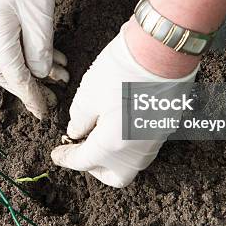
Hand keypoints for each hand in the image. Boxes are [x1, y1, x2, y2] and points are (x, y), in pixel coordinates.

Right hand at [0, 0, 68, 118]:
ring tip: (62, 76)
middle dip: (29, 88)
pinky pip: (16, 40)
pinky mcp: (3, 10)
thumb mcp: (40, 11)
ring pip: (12, 56)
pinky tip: (55, 54)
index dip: (30, 96)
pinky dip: (35, 51)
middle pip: (6, 71)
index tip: (44, 113)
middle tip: (51, 99)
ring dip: (36, 69)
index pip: (14, 75)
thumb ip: (39, 47)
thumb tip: (39, 74)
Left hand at [51, 24, 197, 187]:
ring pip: (131, 162)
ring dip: (113, 155)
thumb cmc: (124, 70)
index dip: (67, 157)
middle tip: (82, 149)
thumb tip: (76, 132)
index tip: (58, 153)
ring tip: (99, 133)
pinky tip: (118, 123)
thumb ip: (79, 120)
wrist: (162, 50)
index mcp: (113, 145)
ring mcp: (155, 140)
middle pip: (115, 175)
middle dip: (95, 167)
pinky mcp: (167, 126)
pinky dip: (128, 142)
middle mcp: (137, 150)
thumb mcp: (89, 95)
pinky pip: (143, 146)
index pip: (84, 161)